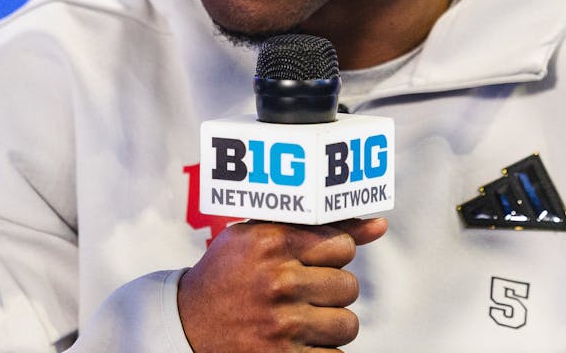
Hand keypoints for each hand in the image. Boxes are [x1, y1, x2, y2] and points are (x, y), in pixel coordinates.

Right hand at [177, 217, 387, 352]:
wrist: (186, 326)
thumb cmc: (229, 273)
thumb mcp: (260, 235)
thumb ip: (319, 225)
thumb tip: (380, 224)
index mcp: (272, 242)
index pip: (341, 245)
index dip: (331, 256)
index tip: (312, 262)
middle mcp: (278, 281)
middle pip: (348, 286)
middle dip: (330, 291)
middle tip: (302, 292)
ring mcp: (282, 324)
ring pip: (347, 324)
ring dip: (329, 324)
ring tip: (301, 318)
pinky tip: (298, 342)